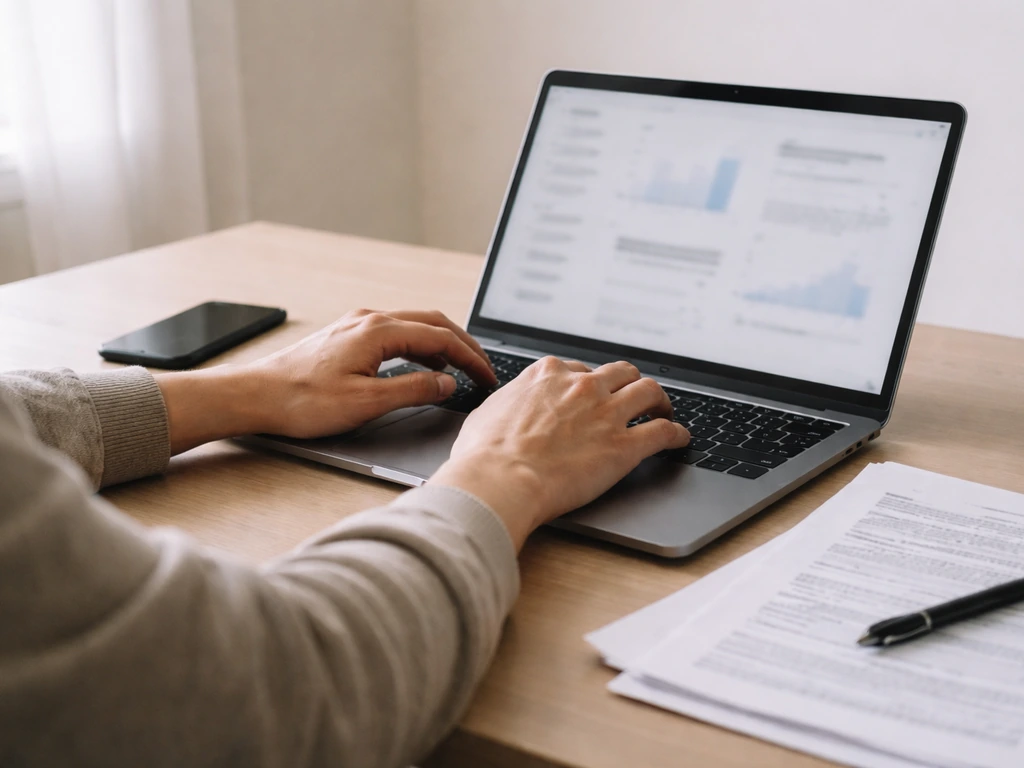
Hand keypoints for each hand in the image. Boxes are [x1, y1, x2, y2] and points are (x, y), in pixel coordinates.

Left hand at [250, 309, 496, 437]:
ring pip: (413, 326)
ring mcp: (356, 325)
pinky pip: (395, 334)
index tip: (488, 376)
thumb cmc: (302, 401)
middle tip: (484, 368)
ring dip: (441, 344)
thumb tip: (448, 383)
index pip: (440, 337)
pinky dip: (418, 346)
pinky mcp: (347, 337)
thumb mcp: (367, 402)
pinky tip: (422, 364)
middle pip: (431, 323)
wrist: (256, 396)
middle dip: (462, 344)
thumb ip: (414, 390)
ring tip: (460, 367)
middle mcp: (369, 320)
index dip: (470, 357)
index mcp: (378, 331)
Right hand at [429, 357, 689, 549]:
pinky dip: (676, 434)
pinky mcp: (624, 446)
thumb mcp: (488, 412)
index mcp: (548, 375)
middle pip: (621, 373)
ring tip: (664, 411)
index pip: (580, 368)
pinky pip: (663, 432)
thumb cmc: (484, 454)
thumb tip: (507, 407)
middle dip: (629, 383)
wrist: (499, 479)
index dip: (590, 382)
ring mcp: (607, 414)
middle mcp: (582, 386)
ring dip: (660, 401)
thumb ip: (509, 403)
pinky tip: (680, 439)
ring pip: (650, 392)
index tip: (593, 392)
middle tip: (633, 397)